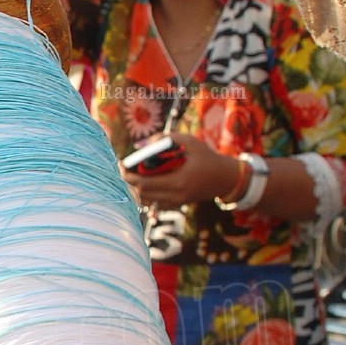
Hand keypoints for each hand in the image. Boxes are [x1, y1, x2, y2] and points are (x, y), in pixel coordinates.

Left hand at [120, 132, 235, 208]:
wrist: (224, 177)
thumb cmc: (206, 156)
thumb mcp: (188, 141)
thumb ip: (163, 140)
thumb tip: (139, 146)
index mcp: (178, 181)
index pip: (144, 183)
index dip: (128, 175)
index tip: (120, 164)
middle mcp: (176, 195)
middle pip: (141, 193)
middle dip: (129, 180)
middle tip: (122, 167)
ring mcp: (176, 203)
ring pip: (146, 199)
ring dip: (136, 186)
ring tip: (132, 172)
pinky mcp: (176, 204)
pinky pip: (154, 201)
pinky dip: (146, 192)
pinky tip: (144, 180)